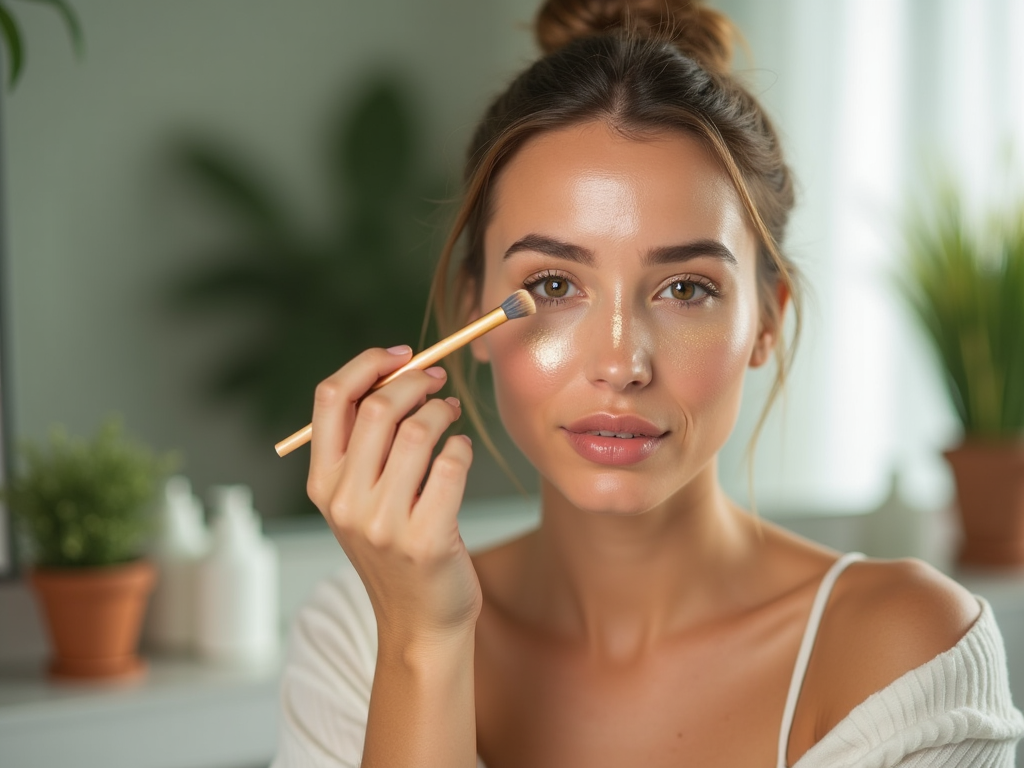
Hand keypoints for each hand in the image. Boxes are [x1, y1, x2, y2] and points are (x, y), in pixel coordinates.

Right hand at [306, 346, 480, 648]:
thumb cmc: (395, 548)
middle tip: (438, 381)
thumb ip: (364, 443)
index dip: (368, 364)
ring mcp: (383, 523)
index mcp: (322, 483)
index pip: (330, 398)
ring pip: (417, 431)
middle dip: (416, 381)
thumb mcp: (359, 500)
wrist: (418, 622)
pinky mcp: (426, 538)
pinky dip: (461, 447)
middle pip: (378, 407)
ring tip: (450, 415)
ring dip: (442, 412)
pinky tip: (461, 452)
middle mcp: (344, 501)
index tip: (402, 357)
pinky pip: (451, 464)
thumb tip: (396, 372)